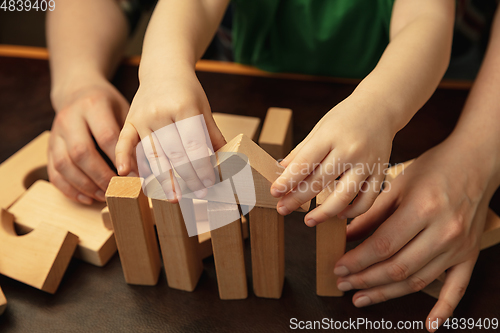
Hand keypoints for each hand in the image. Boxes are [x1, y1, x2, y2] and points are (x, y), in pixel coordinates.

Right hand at [48, 79, 128, 203]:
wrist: (78, 91)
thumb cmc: (108, 106)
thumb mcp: (124, 111)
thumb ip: (130, 135)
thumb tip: (143, 167)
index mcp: (92, 105)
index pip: (106, 137)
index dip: (120, 160)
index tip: (134, 176)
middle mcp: (69, 118)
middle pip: (81, 152)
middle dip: (101, 176)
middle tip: (119, 190)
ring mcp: (55, 133)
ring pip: (64, 164)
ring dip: (85, 185)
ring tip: (105, 196)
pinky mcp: (48, 147)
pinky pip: (54, 172)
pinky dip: (69, 189)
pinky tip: (87, 197)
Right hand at [115, 68, 224, 201]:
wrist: (163, 69)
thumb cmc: (187, 92)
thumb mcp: (204, 108)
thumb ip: (212, 134)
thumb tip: (227, 160)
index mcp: (183, 107)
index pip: (194, 144)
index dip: (202, 166)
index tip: (209, 183)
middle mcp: (161, 113)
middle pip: (175, 153)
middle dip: (188, 176)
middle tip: (198, 195)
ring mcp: (142, 117)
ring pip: (152, 153)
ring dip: (162, 178)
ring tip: (173, 197)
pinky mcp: (129, 121)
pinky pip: (124, 142)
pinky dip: (123, 158)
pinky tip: (125, 174)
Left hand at [271, 94, 393, 224]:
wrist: (380, 107)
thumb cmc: (345, 117)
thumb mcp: (320, 127)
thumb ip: (302, 150)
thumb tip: (282, 171)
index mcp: (331, 136)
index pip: (304, 163)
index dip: (287, 180)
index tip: (274, 192)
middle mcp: (350, 150)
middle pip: (320, 182)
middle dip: (298, 199)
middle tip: (282, 209)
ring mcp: (368, 163)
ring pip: (344, 196)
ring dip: (324, 213)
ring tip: (308, 221)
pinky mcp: (381, 172)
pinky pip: (367, 199)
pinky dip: (353, 211)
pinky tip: (339, 214)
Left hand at [334, 139, 498, 331]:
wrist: (475, 163)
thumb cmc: (434, 168)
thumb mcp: (397, 185)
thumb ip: (371, 214)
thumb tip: (346, 237)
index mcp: (423, 209)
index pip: (383, 246)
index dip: (357, 261)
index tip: (338, 267)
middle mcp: (443, 232)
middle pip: (398, 268)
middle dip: (365, 279)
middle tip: (343, 283)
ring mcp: (459, 247)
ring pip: (418, 281)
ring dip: (386, 293)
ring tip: (361, 298)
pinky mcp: (469, 255)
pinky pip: (456, 288)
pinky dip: (443, 310)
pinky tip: (429, 326)